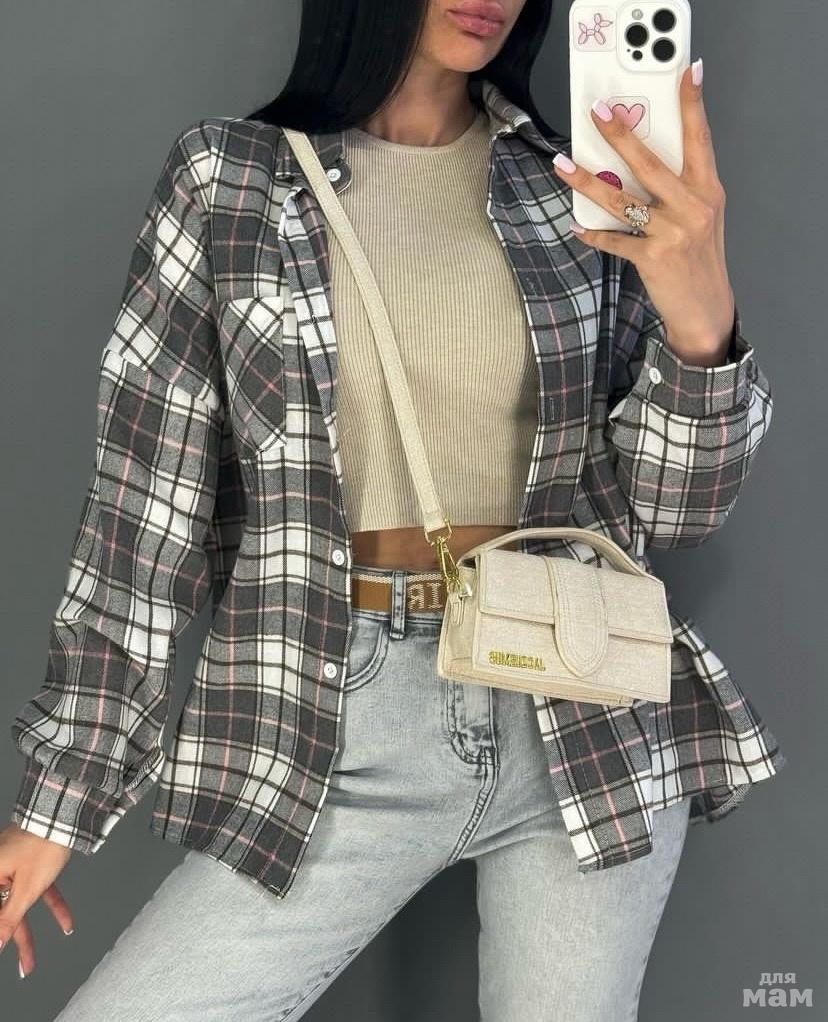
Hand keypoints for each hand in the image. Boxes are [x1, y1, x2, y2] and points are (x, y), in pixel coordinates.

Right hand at [0, 823, 74, 978]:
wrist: (63, 815)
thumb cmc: (42, 845)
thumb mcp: (26, 889)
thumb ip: (8, 919)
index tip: (2, 949)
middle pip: (2, 914)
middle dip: (13, 942)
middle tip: (21, 968)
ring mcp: (12, 868)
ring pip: (19, 906)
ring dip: (28, 932)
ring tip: (31, 962)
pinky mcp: (29, 864)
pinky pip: (36, 891)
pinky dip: (49, 906)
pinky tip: (66, 924)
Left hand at [553, 59, 735, 366]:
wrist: (705, 309)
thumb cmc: (698, 258)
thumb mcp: (699, 216)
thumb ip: (677, 189)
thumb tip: (632, 162)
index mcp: (707, 189)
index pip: (700, 138)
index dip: (692, 105)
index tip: (685, 73)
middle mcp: (693, 206)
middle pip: (650, 162)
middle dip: (621, 135)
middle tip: (597, 113)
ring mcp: (672, 232)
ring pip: (622, 199)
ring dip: (587, 181)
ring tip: (562, 165)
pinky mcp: (653, 257)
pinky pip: (614, 239)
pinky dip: (593, 234)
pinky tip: (578, 228)